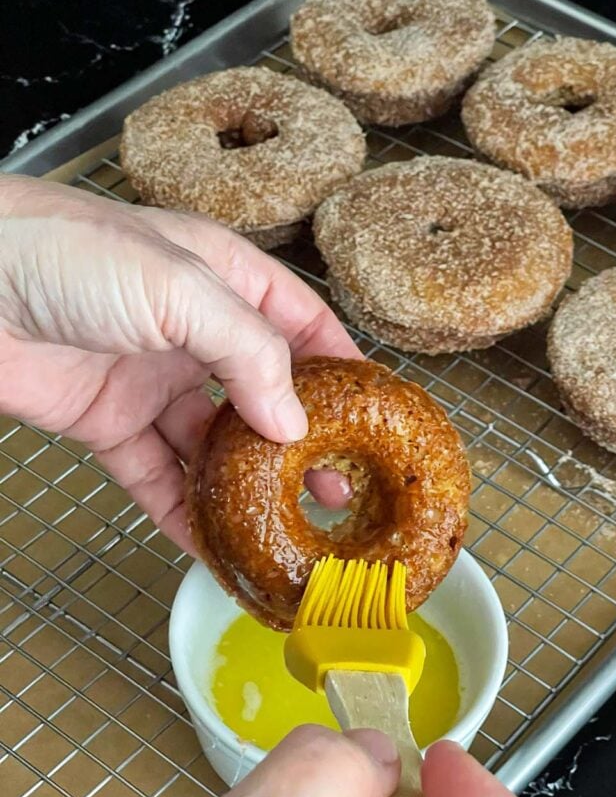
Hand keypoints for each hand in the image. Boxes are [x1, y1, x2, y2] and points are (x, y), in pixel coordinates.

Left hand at [0, 176, 358, 552]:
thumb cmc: (62, 252)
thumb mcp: (176, 286)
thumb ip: (247, 351)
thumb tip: (292, 421)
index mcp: (220, 280)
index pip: (299, 322)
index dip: (337, 365)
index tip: (372, 413)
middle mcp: (192, 331)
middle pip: (262, 392)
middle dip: (300, 439)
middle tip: (334, 486)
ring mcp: (150, 380)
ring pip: (212, 443)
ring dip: (246, 485)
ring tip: (285, 524)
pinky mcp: (108, 424)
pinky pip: (157, 476)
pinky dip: (183, 513)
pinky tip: (214, 544)